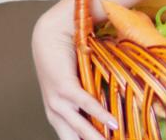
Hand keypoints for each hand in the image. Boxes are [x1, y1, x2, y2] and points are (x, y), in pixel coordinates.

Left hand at [32, 0, 118, 139]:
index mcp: (57, 114)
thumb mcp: (77, 85)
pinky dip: (100, 114)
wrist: (51, 35)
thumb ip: (91, 99)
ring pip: (78, 127)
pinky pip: (85, 104)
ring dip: (96, 137)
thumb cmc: (66, 59)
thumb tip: (115, 113)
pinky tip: (113, 124)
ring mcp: (58, 100)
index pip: (70, 138)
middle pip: (72, 138)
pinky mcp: (64, 86)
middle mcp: (55, 111)